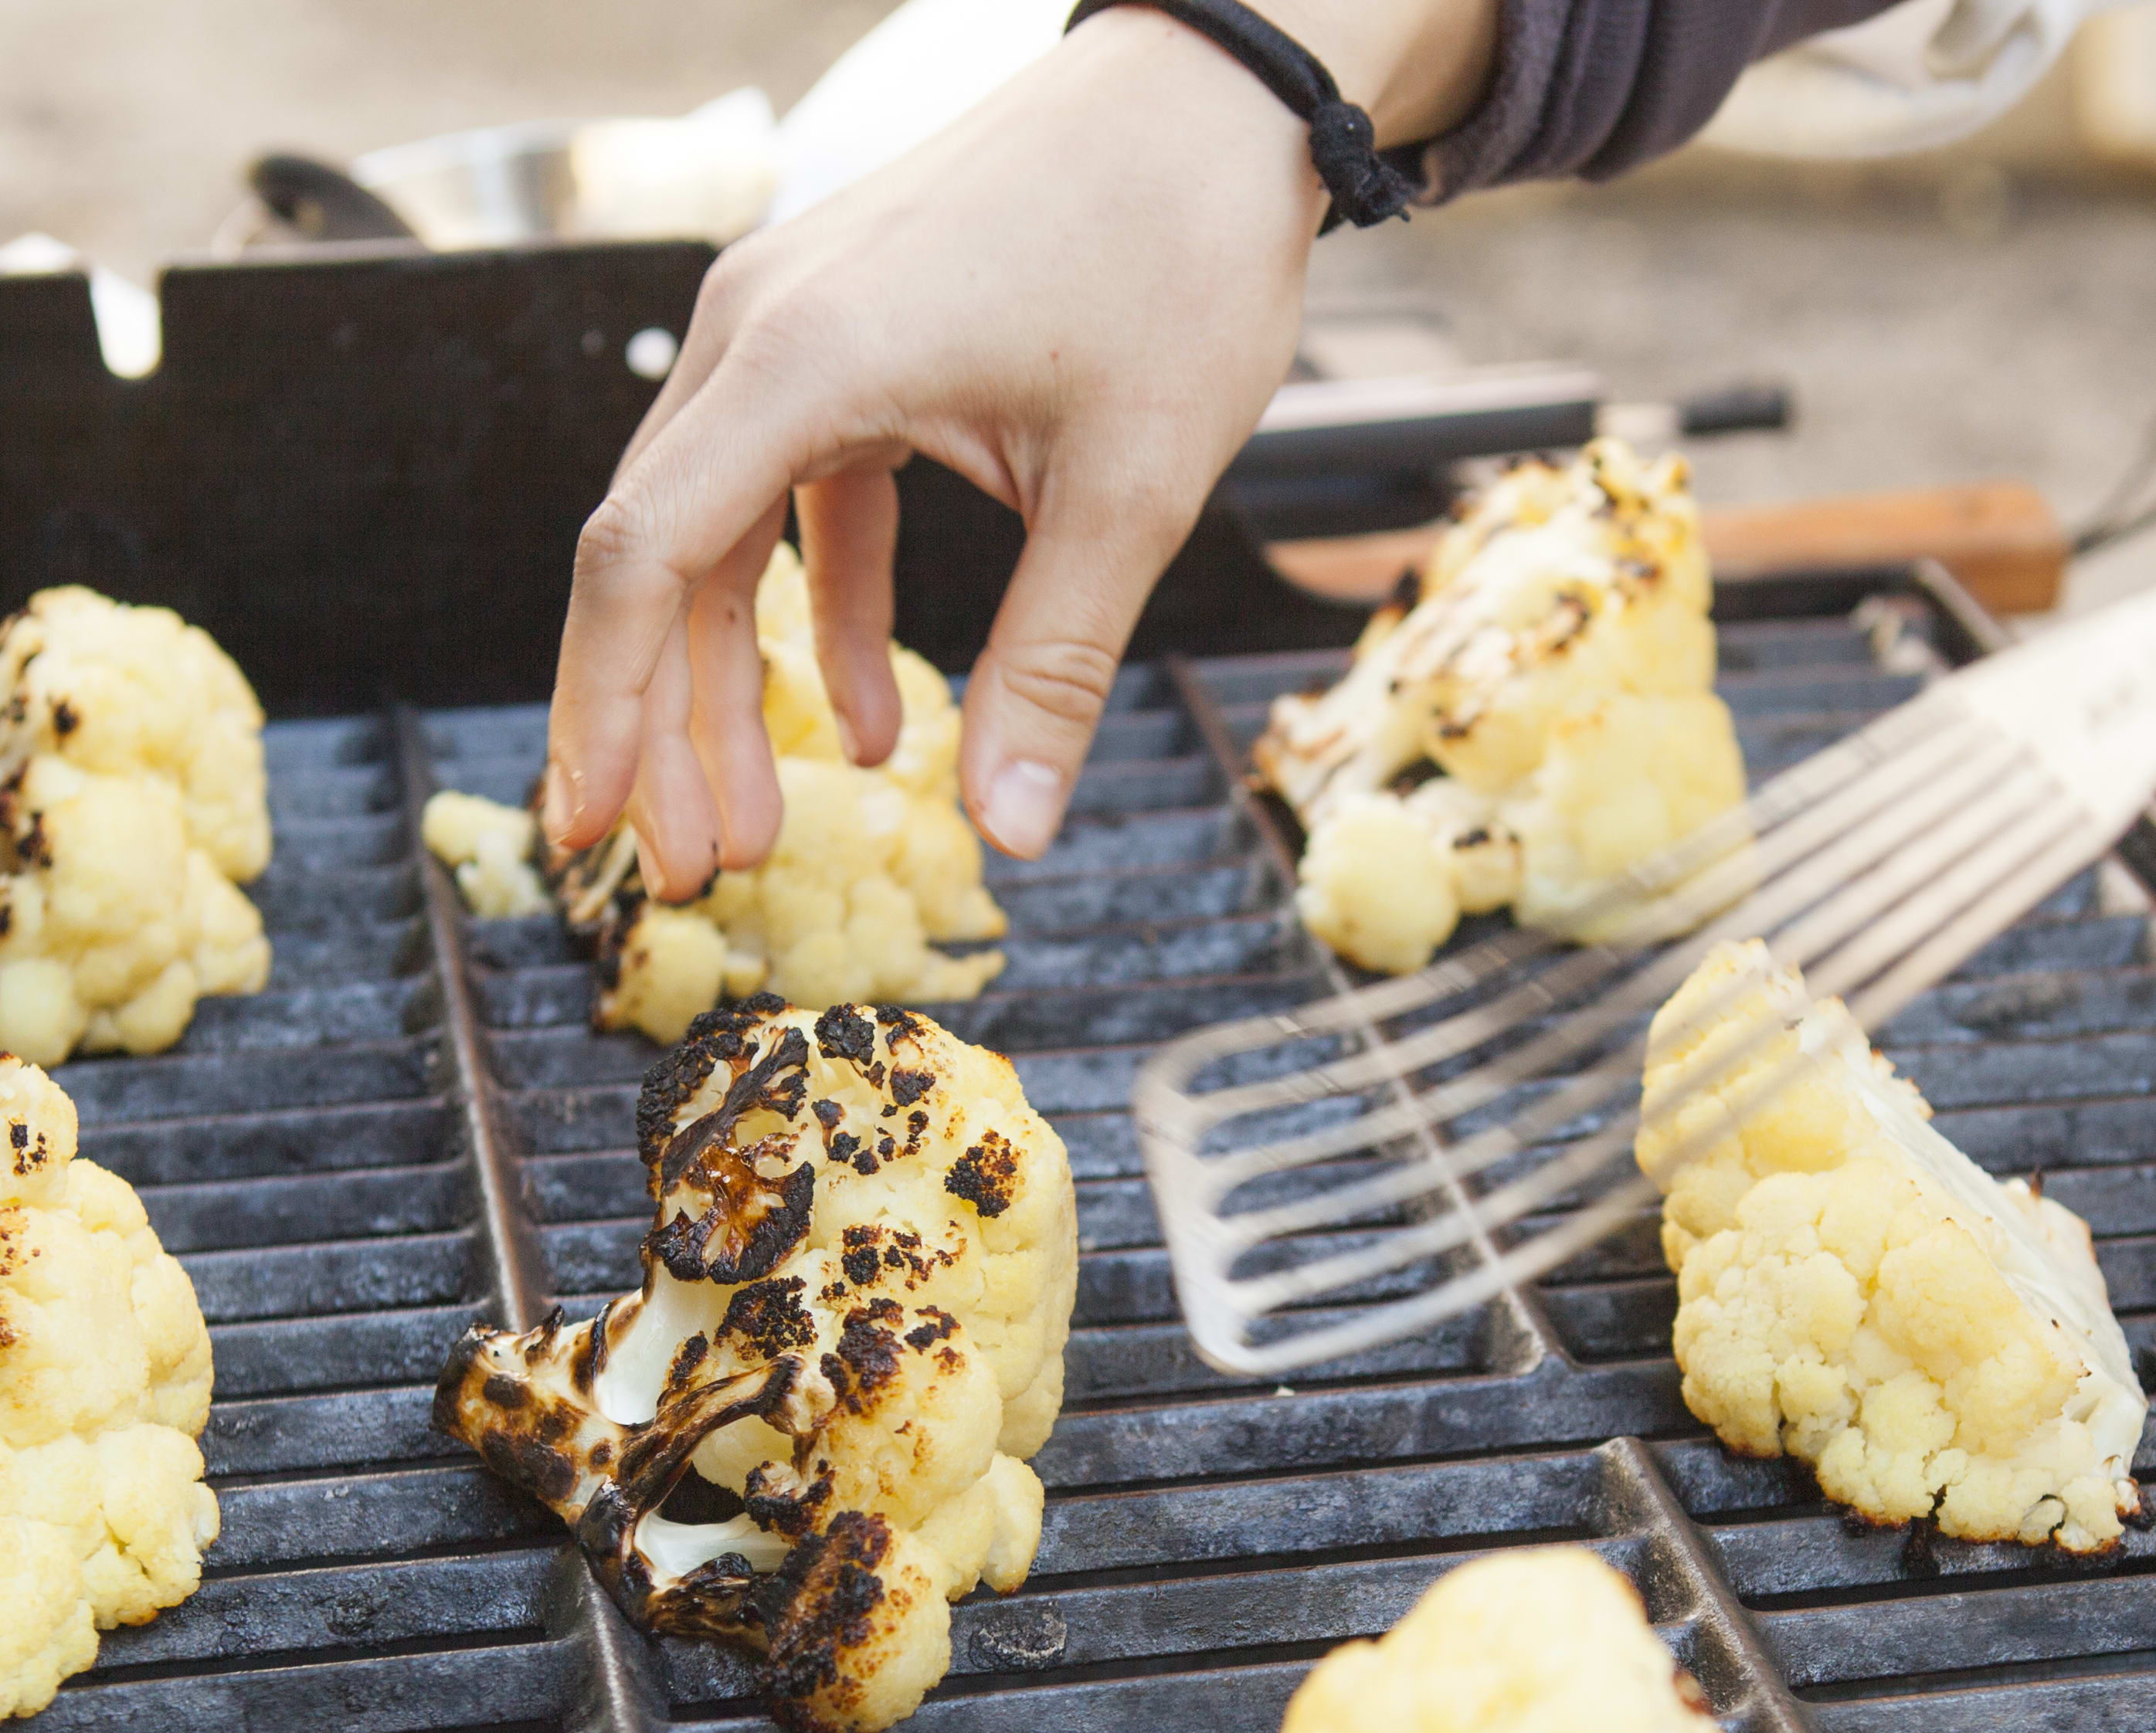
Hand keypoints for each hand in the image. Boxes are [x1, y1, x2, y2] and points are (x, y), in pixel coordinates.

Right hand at [545, 2, 1490, 895]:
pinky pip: (797, 498)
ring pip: (716, 538)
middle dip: (664, 729)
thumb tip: (1007, 834)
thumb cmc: (1177, 255)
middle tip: (685, 869)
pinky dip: (822, 611)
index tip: (590, 827)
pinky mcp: (845, 340)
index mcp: (802, 362)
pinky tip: (865, 721)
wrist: (1219, 95)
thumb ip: (1052, 670)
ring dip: (737, 685)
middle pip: (656, 560)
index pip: (643, 560)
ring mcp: (794, 329)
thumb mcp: (1129, 492)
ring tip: (761, 821)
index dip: (606, 709)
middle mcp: (761, 334)